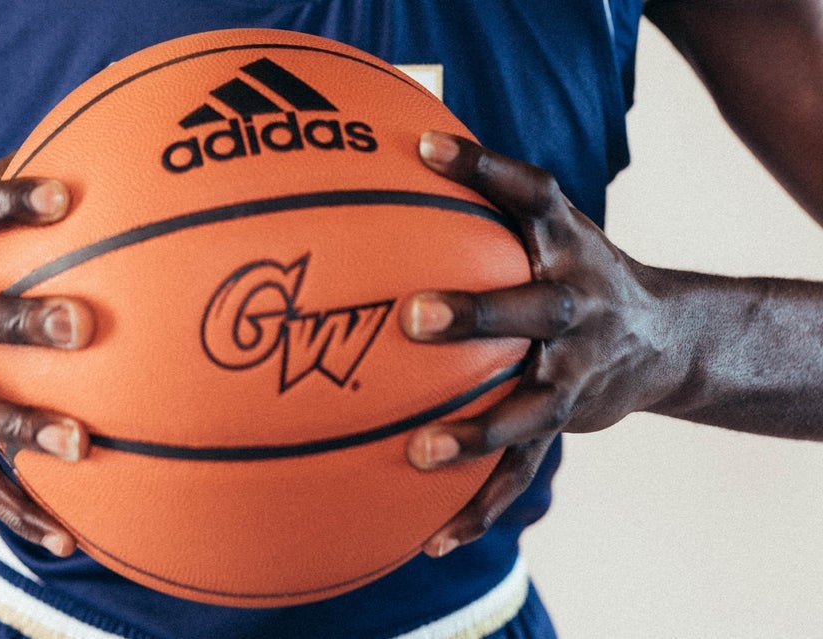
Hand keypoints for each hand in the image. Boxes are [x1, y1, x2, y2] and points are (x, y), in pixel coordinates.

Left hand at [402, 132, 676, 555]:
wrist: (662, 339)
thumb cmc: (573, 271)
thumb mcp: (547, 229)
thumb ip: (482, 197)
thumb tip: (392, 151)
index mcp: (566, 247)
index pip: (532, 196)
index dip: (483, 169)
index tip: (424, 149)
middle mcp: (577, 306)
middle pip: (535, 308)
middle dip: (479, 312)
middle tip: (414, 315)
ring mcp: (574, 372)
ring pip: (531, 406)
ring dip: (479, 431)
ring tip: (421, 453)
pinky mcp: (564, 423)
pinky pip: (520, 471)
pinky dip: (479, 507)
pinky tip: (432, 540)